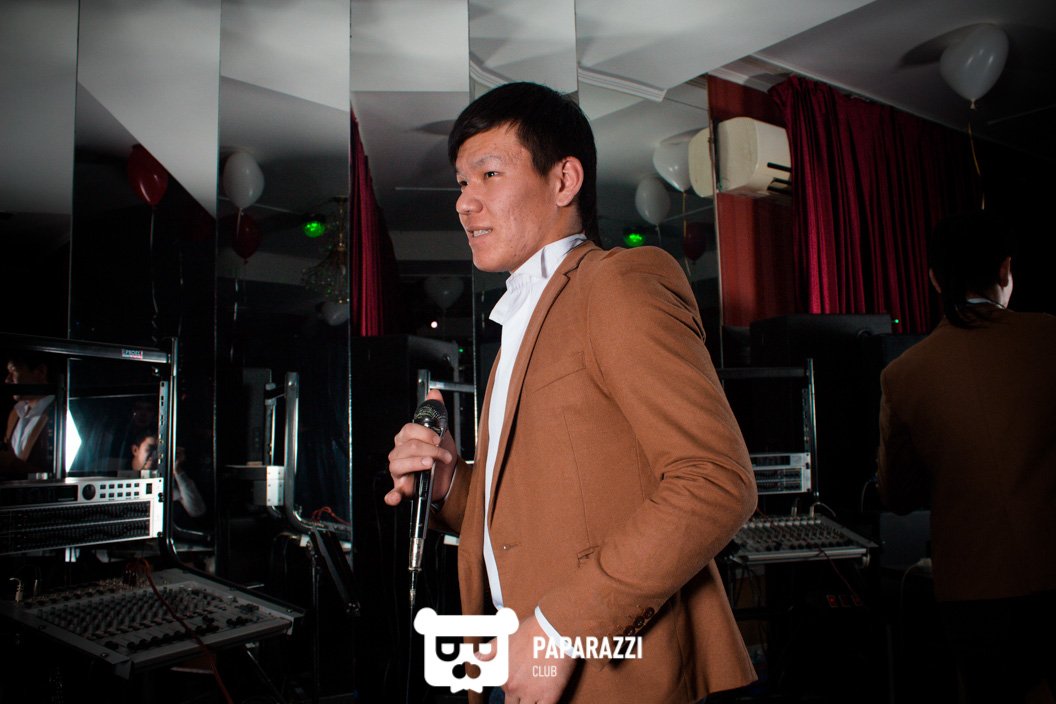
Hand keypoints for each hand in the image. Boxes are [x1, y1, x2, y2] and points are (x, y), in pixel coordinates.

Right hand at [385, 389, 456, 505]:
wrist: (450, 476)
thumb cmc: (440, 454)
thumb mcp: (441, 432)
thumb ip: (436, 412)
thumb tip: (434, 392)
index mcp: (406, 439)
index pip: (408, 431)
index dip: (424, 434)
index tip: (438, 438)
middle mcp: (399, 454)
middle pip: (406, 448)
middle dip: (428, 449)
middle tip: (442, 454)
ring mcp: (399, 472)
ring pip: (398, 465)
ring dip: (416, 464)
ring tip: (430, 465)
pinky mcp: (402, 488)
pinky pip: (392, 493)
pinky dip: (392, 495)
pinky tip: (395, 496)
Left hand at [478, 613, 575, 703]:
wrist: (554, 628)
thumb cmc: (530, 630)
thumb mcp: (505, 637)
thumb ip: (490, 651)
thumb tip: (476, 658)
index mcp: (503, 676)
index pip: (505, 692)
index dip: (513, 689)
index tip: (520, 684)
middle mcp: (514, 688)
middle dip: (520, 698)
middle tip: (530, 685)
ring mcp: (532, 694)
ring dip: (531, 702)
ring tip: (537, 692)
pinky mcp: (550, 696)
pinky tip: (547, 697)